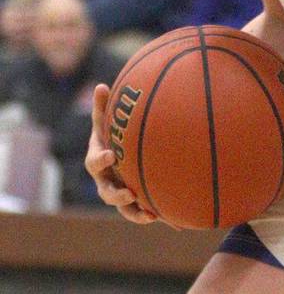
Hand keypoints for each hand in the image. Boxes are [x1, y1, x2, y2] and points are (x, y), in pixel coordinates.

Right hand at [85, 84, 157, 223]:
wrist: (118, 152)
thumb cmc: (112, 133)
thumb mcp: (107, 119)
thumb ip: (104, 105)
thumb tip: (101, 85)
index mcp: (99, 159)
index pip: (94, 162)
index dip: (100, 159)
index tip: (111, 154)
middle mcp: (106, 178)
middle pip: (106, 191)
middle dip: (116, 194)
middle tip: (130, 193)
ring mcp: (118, 190)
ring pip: (122, 207)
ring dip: (134, 212)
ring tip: (149, 215)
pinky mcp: (132, 198)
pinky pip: (139, 210)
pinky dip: (150, 215)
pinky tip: (168, 219)